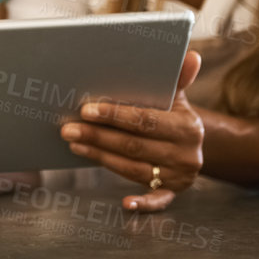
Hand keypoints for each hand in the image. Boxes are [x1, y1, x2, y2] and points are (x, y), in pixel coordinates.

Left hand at [62, 50, 204, 211]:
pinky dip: (143, 204)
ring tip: (75, 144)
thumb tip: (191, 54)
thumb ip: (177, 76)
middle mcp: (187, 154)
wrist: (191, 144)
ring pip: (134, 169)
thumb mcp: (176, 96)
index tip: (86, 110)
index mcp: (188, 127)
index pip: (144, 120)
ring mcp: (180, 176)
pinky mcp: (173, 192)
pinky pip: (158, 201)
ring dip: (101, 157)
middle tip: (67, 128)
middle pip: (134, 146)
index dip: (114, 115)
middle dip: (98, 136)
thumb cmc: (172, 114)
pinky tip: (126, 204)